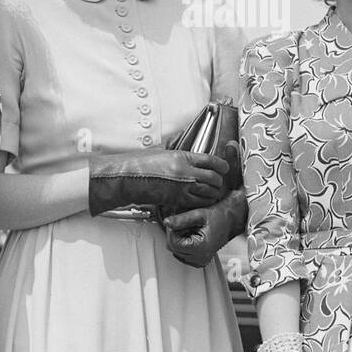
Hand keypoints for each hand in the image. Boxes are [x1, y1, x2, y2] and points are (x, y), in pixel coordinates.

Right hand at [88, 149, 228, 216]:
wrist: (126, 179)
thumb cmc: (140, 164)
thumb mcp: (161, 152)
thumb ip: (176, 152)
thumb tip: (184, 147)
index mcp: (182, 157)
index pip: (211, 161)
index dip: (221, 165)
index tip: (224, 168)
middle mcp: (185, 172)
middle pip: (213, 178)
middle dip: (219, 181)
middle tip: (218, 182)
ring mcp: (181, 188)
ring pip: (208, 193)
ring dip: (212, 193)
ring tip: (211, 192)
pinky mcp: (176, 200)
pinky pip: (197, 203)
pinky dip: (202, 202)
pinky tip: (200, 200)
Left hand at [162, 190, 246, 268]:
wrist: (232, 219)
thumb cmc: (219, 215)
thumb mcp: (199, 214)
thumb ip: (181, 219)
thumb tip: (166, 222)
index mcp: (201, 248)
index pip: (173, 243)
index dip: (172, 230)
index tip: (179, 221)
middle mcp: (201, 258)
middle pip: (173, 248)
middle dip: (176, 234)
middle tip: (186, 224)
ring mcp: (201, 261)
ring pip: (176, 251)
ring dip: (179, 239)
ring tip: (191, 229)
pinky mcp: (200, 261)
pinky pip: (182, 254)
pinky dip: (184, 244)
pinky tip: (193, 236)